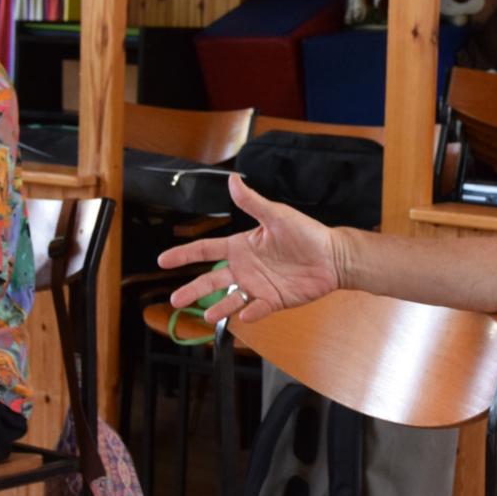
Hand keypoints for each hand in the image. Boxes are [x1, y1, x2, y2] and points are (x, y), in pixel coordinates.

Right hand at [157, 176, 340, 323]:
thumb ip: (252, 202)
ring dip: (218, 307)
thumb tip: (232, 179)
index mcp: (241, 246)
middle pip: (211, 280)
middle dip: (192, 289)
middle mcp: (245, 268)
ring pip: (230, 299)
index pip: (206, 250)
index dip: (184, 254)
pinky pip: (257, 309)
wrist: (332, 257)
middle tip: (175, 299)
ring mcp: (258, 285)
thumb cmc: (306, 233)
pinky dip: (250, 313)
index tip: (164, 260)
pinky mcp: (274, 300)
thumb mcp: (276, 215)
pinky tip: (244, 316)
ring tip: (207, 316)